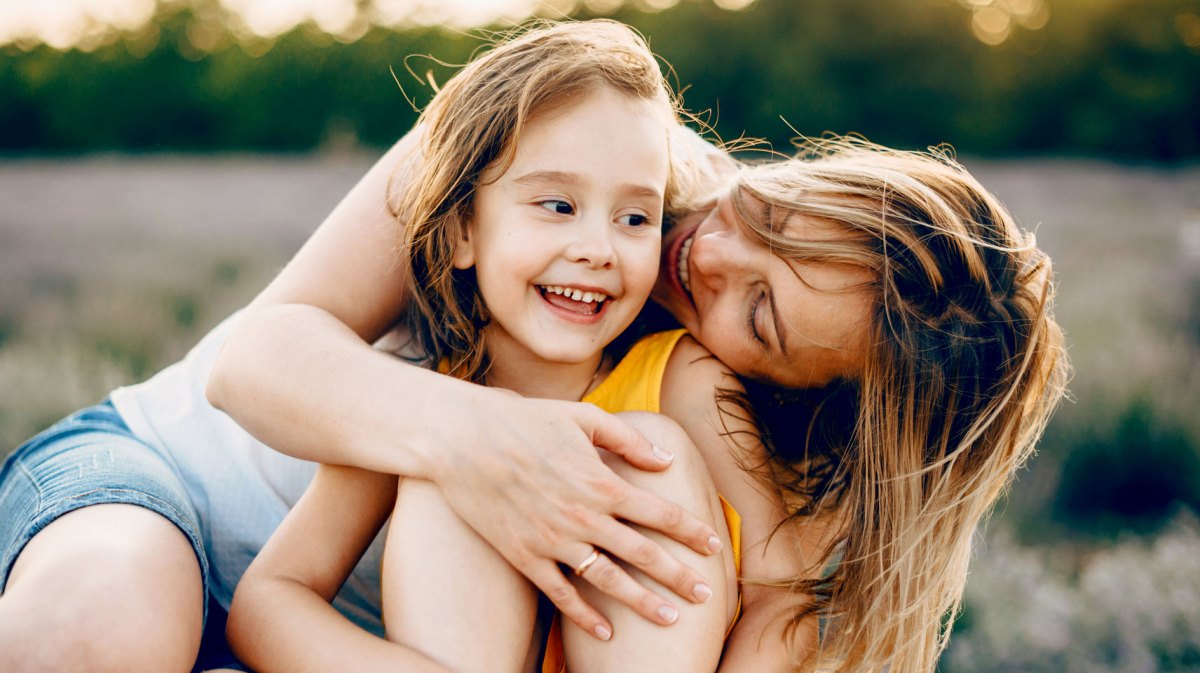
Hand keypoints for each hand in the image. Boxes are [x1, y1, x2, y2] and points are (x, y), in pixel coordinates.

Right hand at [428, 388, 722, 639]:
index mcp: (601, 481)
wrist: (461, 438)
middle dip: (678, 576)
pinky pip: (560, 594)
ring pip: (608, 581)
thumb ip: (627, 440)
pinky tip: (606, 632)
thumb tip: (665, 460)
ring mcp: (553, 540)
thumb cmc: (523, 420)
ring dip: (642, 603)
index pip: (660, 514)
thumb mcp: (582, 418)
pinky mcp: (524, 556)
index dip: (691, 531)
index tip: (713, 546)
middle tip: (704, 595)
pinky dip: (584, 616)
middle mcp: (583, 516)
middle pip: (643, 554)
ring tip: (670, 618)